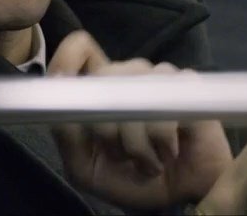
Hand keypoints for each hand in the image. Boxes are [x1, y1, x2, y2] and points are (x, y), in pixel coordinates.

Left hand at [48, 31, 232, 210]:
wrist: (180, 197)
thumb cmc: (131, 178)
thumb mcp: (85, 167)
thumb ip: (66, 133)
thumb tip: (58, 88)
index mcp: (99, 88)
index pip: (79, 48)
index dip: (69, 57)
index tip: (66, 84)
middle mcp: (127, 75)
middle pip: (103, 76)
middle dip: (105, 128)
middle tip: (120, 157)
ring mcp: (159, 77)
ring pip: (134, 90)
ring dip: (135, 140)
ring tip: (146, 160)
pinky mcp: (189, 87)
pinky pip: (165, 102)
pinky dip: (161, 136)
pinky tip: (167, 153)